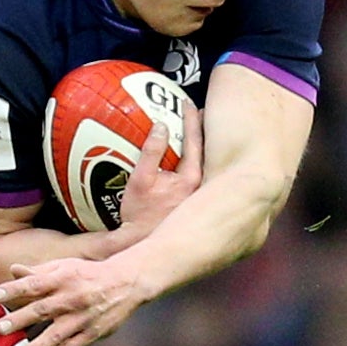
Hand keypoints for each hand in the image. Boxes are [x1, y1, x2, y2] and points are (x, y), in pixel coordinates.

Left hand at [0, 253, 153, 345]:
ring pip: (55, 335)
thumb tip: (12, 270)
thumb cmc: (88, 274)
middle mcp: (71, 298)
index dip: (15, 289)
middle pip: (42, 309)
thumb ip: (38, 272)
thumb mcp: (65, 266)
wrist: (127, 282)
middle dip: (20, 319)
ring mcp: (81, 318)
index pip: (34, 283)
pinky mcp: (91, 334)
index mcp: (62, 278)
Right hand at [116, 102, 202, 241]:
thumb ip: (151, 152)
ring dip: (200, 144)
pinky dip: (197, 158)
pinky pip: (200, 172)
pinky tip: (188, 154)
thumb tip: (161, 127)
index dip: (191, 119)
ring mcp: (200, 194)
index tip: (187, 103)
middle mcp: (202, 186)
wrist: (141, 242)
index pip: (195, 141)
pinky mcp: (196, 201)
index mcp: (191, 178)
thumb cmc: (139, 214)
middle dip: (203, 130)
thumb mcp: (140, 180)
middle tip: (201, 111)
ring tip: (197, 129)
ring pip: (205, 161)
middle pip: (206, 150)